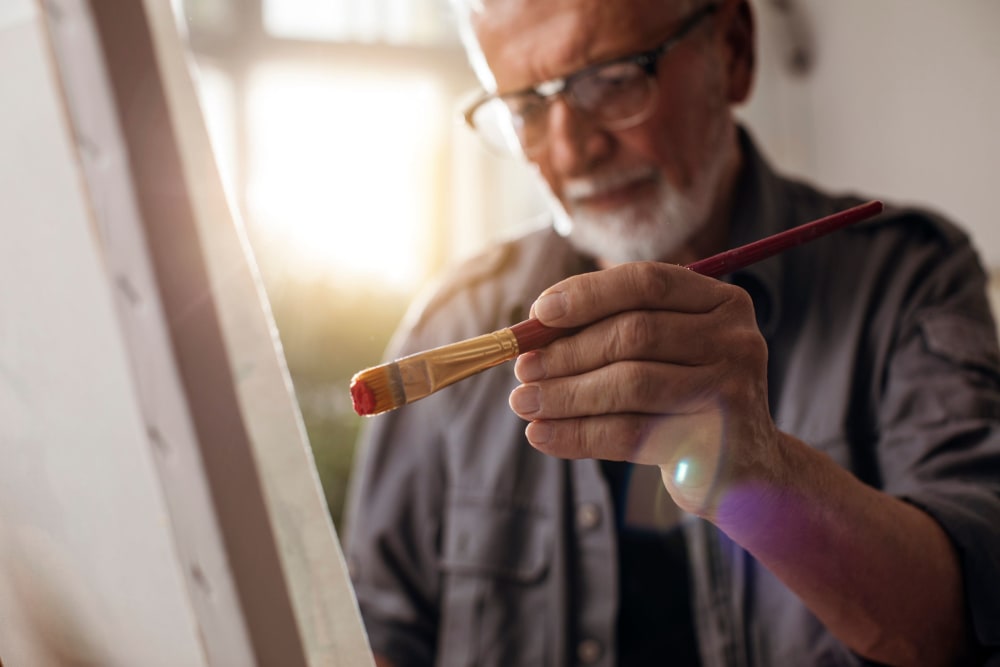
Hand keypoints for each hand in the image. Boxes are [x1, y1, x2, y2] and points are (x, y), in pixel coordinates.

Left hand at [509, 261, 781, 517]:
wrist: (745, 471)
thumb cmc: (685, 400)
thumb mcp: (662, 355)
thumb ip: (611, 333)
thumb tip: (531, 333)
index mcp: (722, 303)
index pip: (647, 282)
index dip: (587, 294)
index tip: (538, 313)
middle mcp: (735, 340)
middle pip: (634, 333)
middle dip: (568, 352)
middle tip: (522, 370)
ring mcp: (731, 392)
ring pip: (629, 384)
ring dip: (565, 394)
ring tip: (524, 403)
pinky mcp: (714, 443)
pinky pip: (631, 433)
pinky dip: (578, 435)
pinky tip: (542, 436)